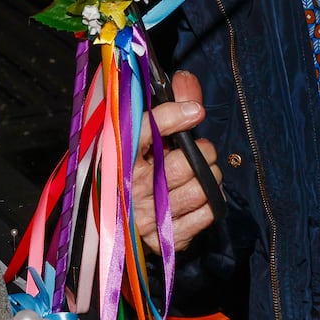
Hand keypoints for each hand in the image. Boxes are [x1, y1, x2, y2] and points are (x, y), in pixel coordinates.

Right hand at [132, 70, 221, 253]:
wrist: (108, 221)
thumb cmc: (127, 169)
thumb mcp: (138, 135)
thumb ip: (167, 104)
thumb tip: (186, 80)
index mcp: (116, 155)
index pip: (143, 131)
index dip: (172, 118)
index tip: (195, 111)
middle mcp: (129, 186)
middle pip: (184, 163)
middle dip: (203, 152)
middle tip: (199, 150)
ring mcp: (146, 215)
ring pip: (199, 189)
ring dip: (210, 177)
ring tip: (203, 172)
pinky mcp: (163, 239)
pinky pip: (205, 216)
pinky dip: (212, 203)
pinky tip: (201, 196)